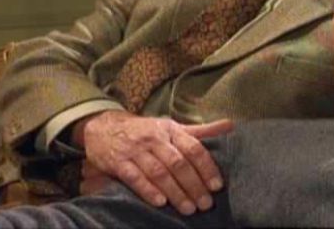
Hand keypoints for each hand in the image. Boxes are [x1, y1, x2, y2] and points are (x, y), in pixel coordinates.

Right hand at [75, 110, 233, 214]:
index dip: (206, 167)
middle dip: (194, 185)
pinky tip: (160, 202)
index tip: (217, 185)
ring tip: (188, 208)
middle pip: (178, 163)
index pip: (193, 148)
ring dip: (175, 192)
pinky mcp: (119, 163)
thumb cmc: (145, 131)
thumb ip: (199, 131)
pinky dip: (148, 190)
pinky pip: (134, 177)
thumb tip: (230, 125)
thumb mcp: (171, 127)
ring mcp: (136, 150)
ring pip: (159, 172)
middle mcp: (154, 139)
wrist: (103, 127)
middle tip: (206, 204)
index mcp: (171, 130)